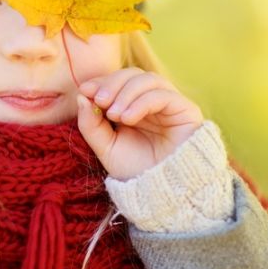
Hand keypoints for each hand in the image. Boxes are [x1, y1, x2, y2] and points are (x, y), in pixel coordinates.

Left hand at [76, 67, 203, 180]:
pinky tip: (128, 118)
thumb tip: (81, 96)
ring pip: (148, 79)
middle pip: (133, 75)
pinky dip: (141, 102)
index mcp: (134, 106)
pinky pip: (163, 95)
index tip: (85, 90)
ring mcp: (170, 104)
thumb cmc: (136, 171)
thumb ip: (91, 124)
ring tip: (114, 114)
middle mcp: (153, 101)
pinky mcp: (186, 110)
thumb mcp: (105, 147)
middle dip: (113, 84)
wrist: (162, 194)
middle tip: (100, 100)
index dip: (102, 81)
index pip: (118, 81)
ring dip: (126, 92)